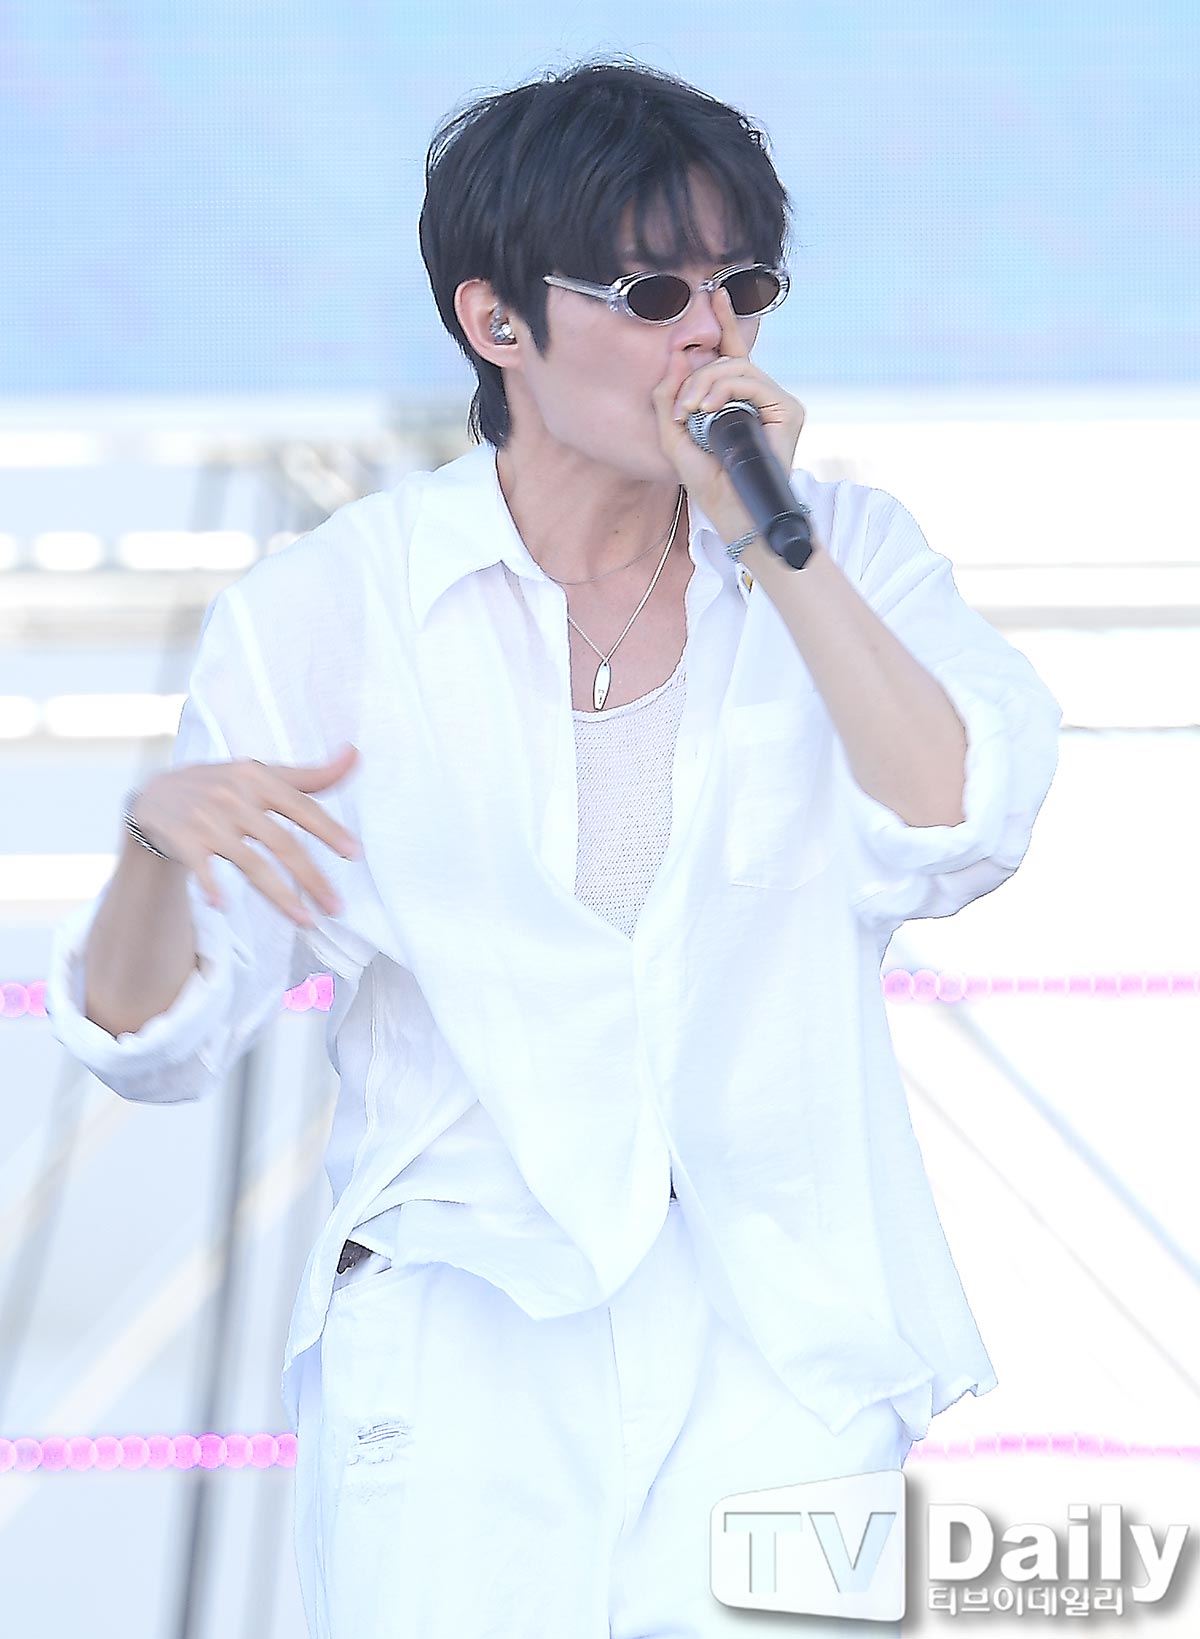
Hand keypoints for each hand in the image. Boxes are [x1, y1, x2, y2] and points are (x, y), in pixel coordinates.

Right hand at [131, 744, 361, 927]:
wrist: (157, 794)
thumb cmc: (223, 786)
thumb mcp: (263, 774)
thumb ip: (311, 775)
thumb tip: (355, 755)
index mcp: (260, 779)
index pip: (302, 807)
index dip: (329, 829)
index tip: (353, 853)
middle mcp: (235, 797)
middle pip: (282, 843)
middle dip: (312, 878)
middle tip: (336, 907)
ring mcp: (209, 820)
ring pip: (251, 863)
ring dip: (280, 896)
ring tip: (306, 921)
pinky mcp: (183, 839)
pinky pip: (202, 867)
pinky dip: (211, 885)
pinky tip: (223, 906)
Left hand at [650, 285, 806, 543]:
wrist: (735, 516)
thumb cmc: (709, 486)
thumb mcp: (674, 440)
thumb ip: (668, 401)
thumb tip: (673, 360)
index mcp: (739, 403)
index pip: (732, 356)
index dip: (726, 324)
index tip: (716, 294)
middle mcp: (762, 399)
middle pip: (728, 361)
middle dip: (698, 375)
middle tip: (680, 406)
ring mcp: (778, 403)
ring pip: (738, 368)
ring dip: (707, 383)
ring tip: (692, 411)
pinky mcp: (789, 410)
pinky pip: (752, 381)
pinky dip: (725, 390)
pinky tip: (709, 410)